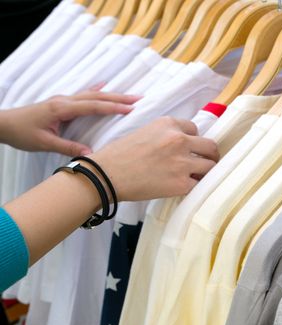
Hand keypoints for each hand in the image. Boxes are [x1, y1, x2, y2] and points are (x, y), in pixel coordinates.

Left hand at [0, 90, 140, 155]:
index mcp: (62, 109)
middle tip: (139, 98)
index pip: (93, 106)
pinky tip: (105, 85)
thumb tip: (90, 154)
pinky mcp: (62, 103)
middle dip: (119, 98)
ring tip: (131, 96)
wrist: (4, 124)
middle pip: (97, 97)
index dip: (112, 107)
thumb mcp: (44, 143)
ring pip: (92, 95)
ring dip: (112, 95)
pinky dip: (97, 90)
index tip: (131, 109)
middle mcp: (65, 101)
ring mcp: (64, 100)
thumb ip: (67, 147)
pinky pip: (84, 95)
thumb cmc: (22, 133)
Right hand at [89, 117, 219, 200]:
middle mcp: (179, 140)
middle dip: (208, 155)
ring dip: (205, 171)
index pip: (194, 129)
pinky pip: (200, 184)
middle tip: (203, 162)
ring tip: (196, 176)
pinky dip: (195, 186)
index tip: (188, 148)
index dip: (191, 140)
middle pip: (210, 146)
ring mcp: (182, 162)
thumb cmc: (118, 155)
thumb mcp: (144, 132)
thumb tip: (180, 144)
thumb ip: (165, 135)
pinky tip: (187, 187)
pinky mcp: (181, 183)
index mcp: (168, 124)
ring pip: (210, 165)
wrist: (105, 175)